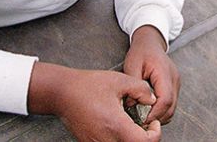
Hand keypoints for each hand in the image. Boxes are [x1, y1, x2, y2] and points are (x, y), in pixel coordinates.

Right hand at [28, 62, 160, 140]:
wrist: (62, 93)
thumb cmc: (88, 85)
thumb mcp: (119, 80)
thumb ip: (141, 90)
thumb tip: (152, 100)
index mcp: (115, 125)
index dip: (154, 134)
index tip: (153, 122)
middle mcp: (106, 139)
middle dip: (144, 137)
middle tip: (144, 122)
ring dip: (131, 138)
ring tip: (131, 122)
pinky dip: (120, 138)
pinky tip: (118, 124)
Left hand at [123, 26, 179, 124]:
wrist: (150, 42)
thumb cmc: (141, 51)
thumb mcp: (132, 64)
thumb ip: (133, 85)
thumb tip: (132, 105)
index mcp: (164, 72)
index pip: (165, 99)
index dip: (155, 113)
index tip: (142, 119)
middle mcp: (174, 79)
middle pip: (171, 107)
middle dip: (157, 118)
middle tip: (141, 122)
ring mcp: (176, 83)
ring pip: (172, 108)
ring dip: (160, 116)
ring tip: (144, 117)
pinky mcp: (174, 86)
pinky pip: (171, 104)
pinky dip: (161, 110)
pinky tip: (149, 110)